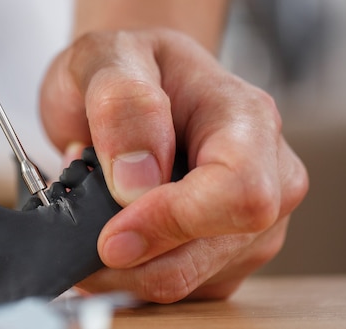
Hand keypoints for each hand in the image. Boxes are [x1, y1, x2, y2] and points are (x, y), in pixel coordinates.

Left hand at [40, 29, 307, 301]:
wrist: (128, 85)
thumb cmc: (123, 65)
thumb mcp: (106, 58)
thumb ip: (123, 104)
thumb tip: (137, 182)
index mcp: (243, 116)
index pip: (240, 190)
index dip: (176, 221)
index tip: (111, 235)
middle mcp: (265, 171)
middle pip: (218, 247)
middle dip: (140, 256)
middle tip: (81, 233)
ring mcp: (246, 217)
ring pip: (194, 277)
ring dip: (129, 269)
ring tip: (93, 223)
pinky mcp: (223, 250)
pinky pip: (181, 287)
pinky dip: (133, 276)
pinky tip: (114, 236)